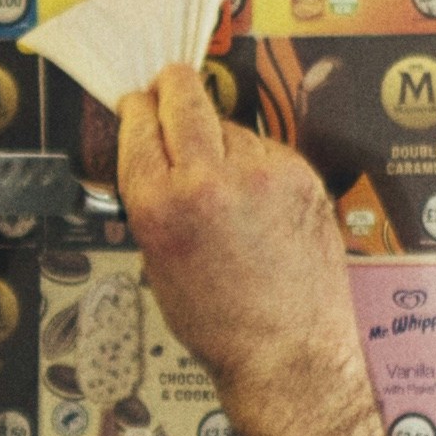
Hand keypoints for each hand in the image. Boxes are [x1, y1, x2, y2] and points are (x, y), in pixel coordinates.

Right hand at [113, 65, 373, 425]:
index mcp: (160, 204)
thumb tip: (154, 155)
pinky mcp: (299, 175)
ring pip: (228, 124)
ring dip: (218, 137)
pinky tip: (255, 197)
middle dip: (171, 86)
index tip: (138, 101)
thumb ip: (153, 199)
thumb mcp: (158, 260)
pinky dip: (256, 162)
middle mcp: (208, 180)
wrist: (286, 351)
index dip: (136, 107)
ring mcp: (260, 173)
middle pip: (183, 95)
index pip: (138, 124)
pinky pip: (265, 148)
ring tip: (222, 177)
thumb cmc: (220, 323)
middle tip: (168, 84)